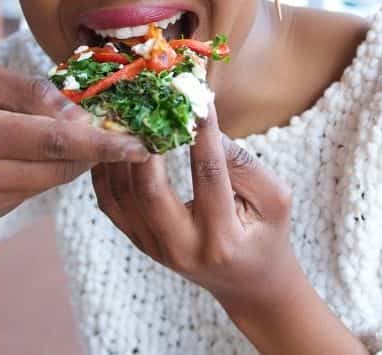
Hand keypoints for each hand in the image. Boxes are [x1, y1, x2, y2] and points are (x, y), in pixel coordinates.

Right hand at [0, 64, 150, 224]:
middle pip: (59, 164)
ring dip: (68, 158)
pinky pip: (31, 192)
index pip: (54, 140)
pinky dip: (40, 171)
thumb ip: (32, 93)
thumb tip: (82, 115)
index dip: (103, 142)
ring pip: (50, 181)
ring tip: (54, 131)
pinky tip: (17, 153)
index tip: (141, 143)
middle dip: (93, 147)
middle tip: (111, 124)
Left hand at [90, 104, 299, 308]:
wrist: (247, 283)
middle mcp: (182, 248)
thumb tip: (202, 122)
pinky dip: (108, 169)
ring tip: (129, 115)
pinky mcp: (139, 242)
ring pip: (122, 195)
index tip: (197, 98)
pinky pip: (110, 203)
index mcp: (222, 239)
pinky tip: (117, 141)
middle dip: (146, 144)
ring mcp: (154, 248)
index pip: (208, 176)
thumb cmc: (266, 233)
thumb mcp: (273, 200)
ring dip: (122, 152)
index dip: (202, 134)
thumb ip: (243, 164)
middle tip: (149, 105)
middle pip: (149, 191)